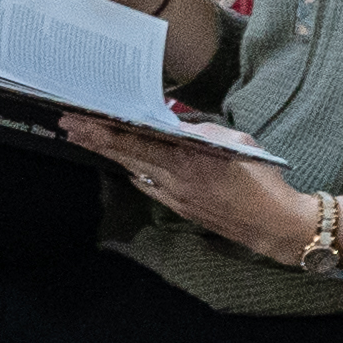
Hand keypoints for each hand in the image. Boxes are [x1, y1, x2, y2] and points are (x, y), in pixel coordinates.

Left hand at [71, 114, 324, 268]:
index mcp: (189, 159)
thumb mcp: (235, 142)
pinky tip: (120, 160)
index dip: (105, 130)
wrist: (274, 224)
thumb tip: (175, 125)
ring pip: (133, 170)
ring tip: (85, 137)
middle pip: (125, 156)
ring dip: (109, 153)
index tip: (81, 118)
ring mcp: (174, 197)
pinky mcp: (179, 208)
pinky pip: (148, 185)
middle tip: (68, 124)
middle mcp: (175, 180)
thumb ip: (200, 131)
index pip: (136, 141)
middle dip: (94, 139)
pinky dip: (133, 170)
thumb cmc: (261, 178)